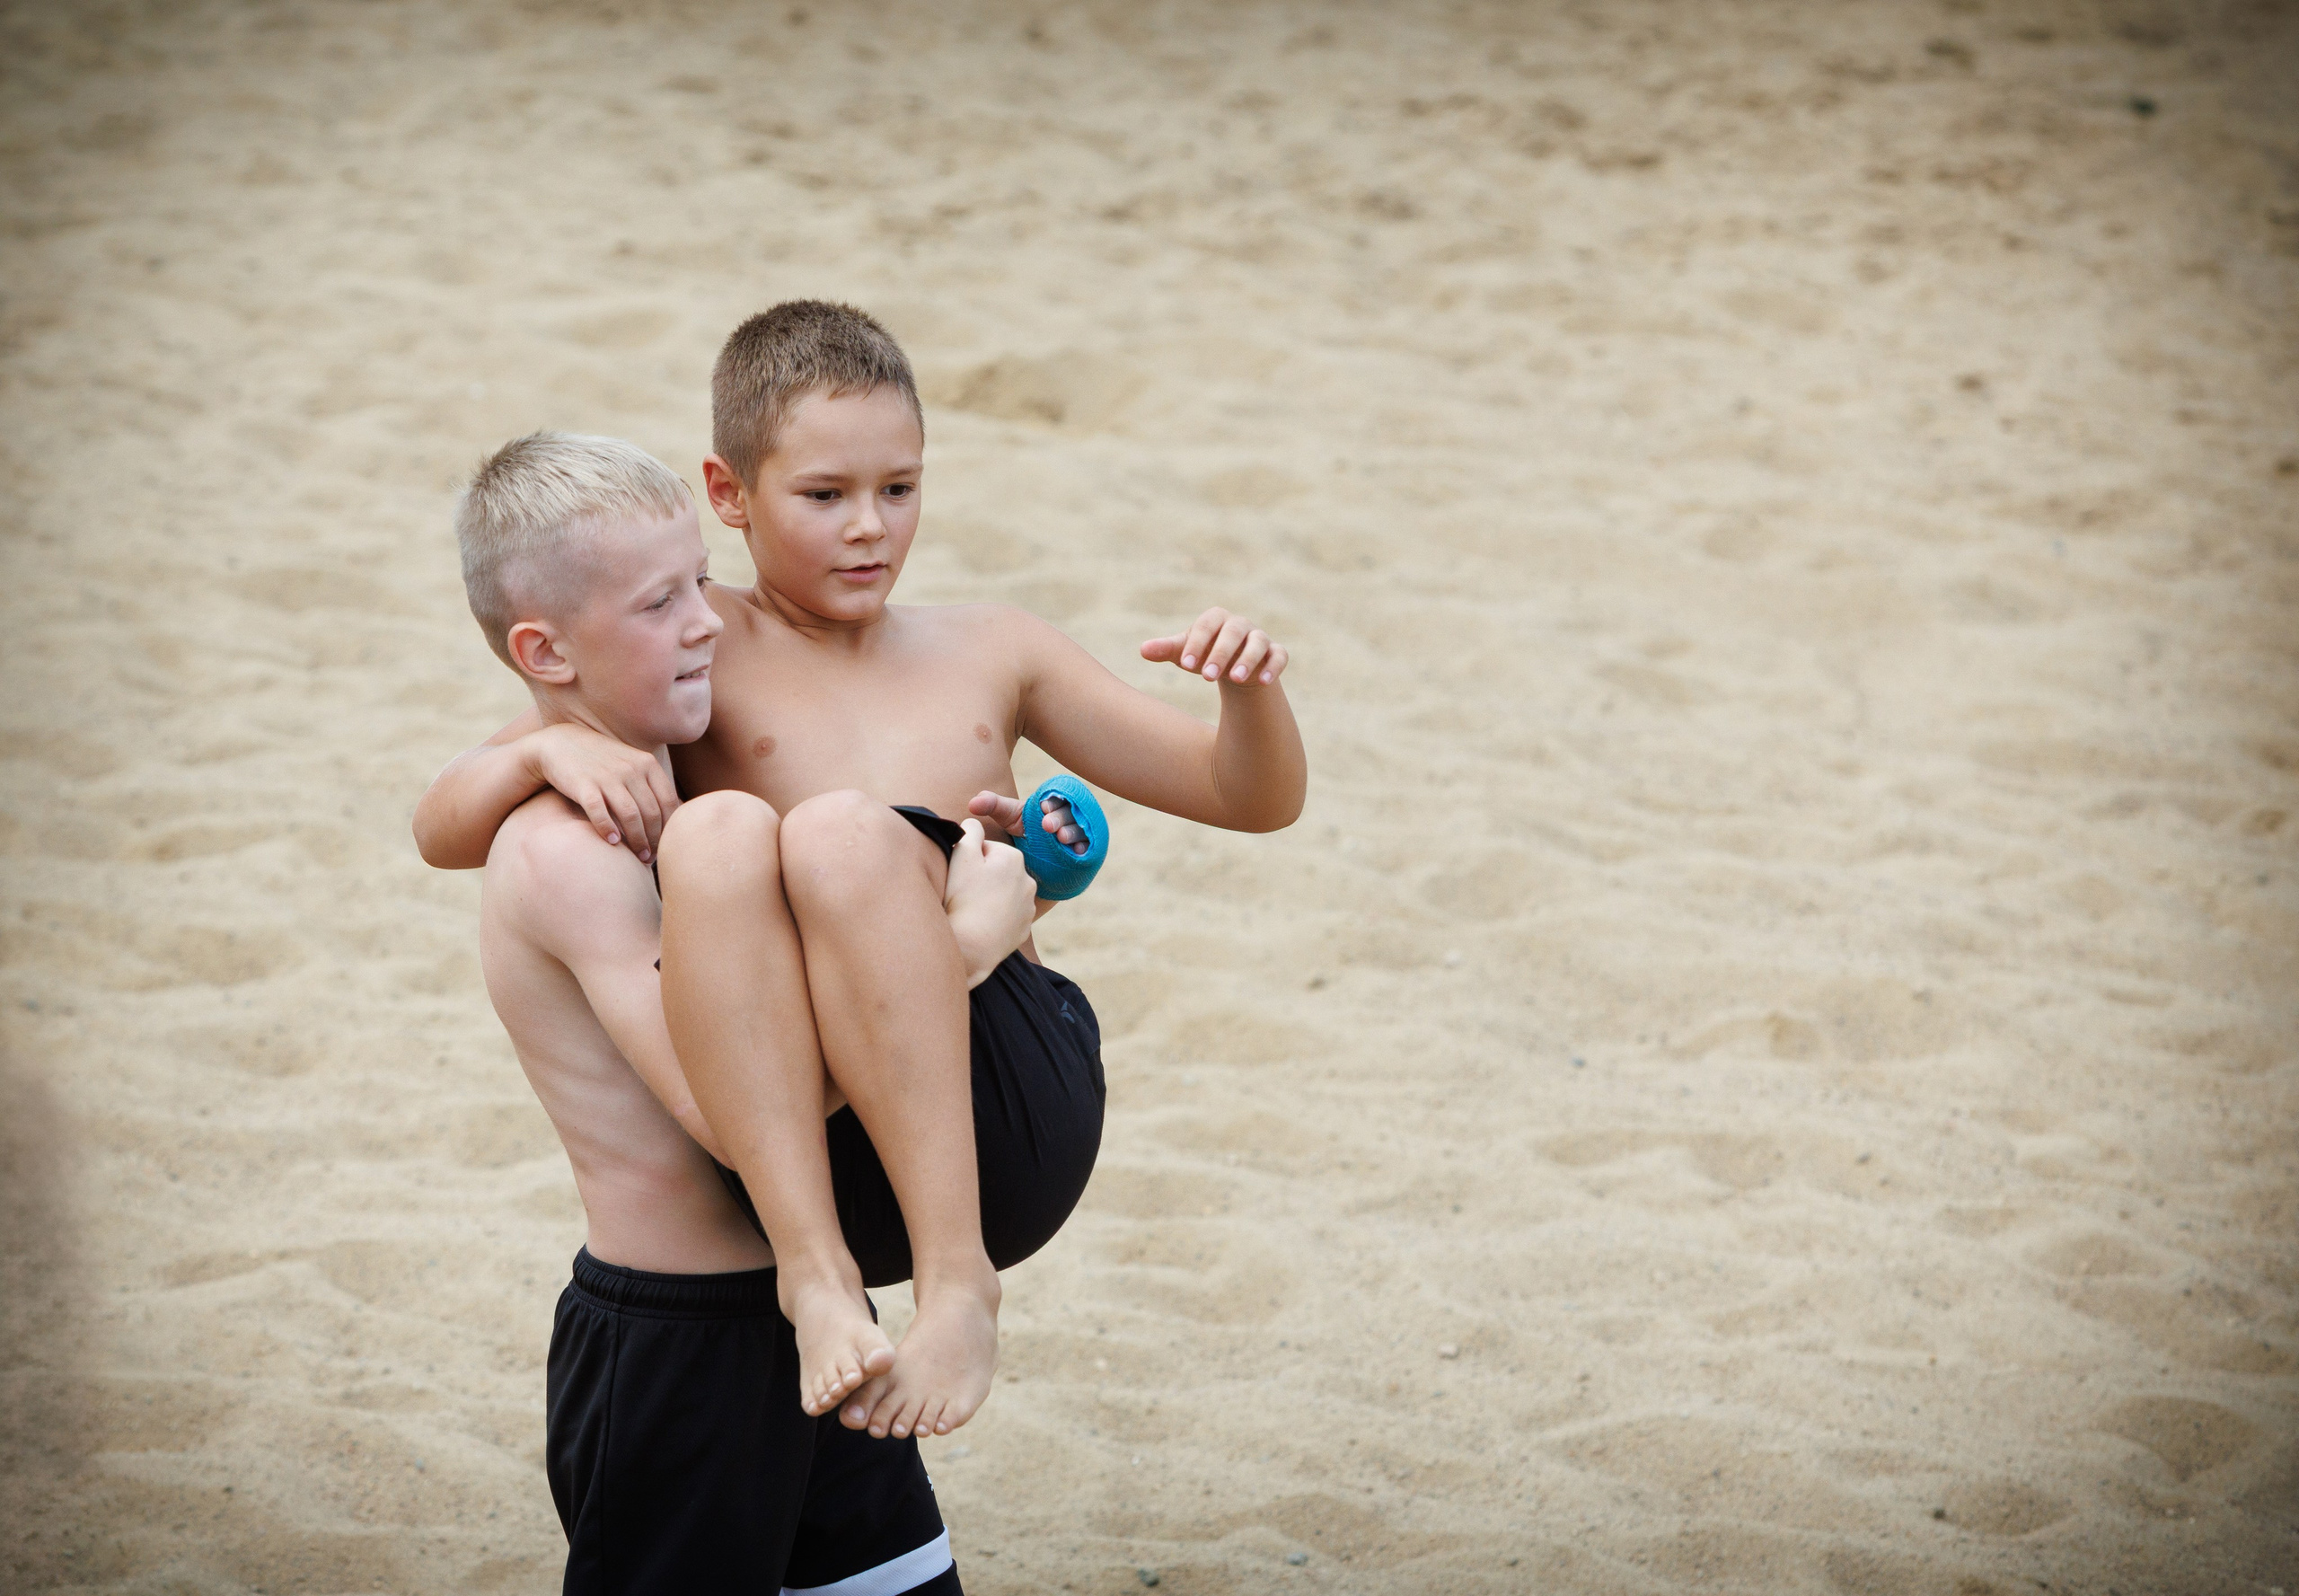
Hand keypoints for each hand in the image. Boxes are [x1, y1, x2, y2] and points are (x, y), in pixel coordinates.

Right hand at [527, 722, 679, 862]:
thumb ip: (652, 784)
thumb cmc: (603, 760)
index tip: (667, 844)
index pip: (669, 801)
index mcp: (647, 764)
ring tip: (640, 857)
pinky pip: (599, 812)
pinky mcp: (583, 785)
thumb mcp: (633, 763)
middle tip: (653, 857)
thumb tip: (677, 814)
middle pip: (652, 812)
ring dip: (637, 840)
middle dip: (655, 839)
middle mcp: (630, 769)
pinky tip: (613, 843)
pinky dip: (607, 829)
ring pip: (630, 816)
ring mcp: (607, 776)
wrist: (561, 743)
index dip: (671, 827)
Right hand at [943, 818, 1037, 986]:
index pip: (985, 850)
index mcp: (1014, 858)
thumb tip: (974, 821)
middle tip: (964, 893)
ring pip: (1003, 894)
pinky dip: (995, 917)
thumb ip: (970, 830)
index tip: (961, 875)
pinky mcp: (1023, 928)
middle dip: (981, 878)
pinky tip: (981, 923)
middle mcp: (1028, 880)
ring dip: (989, 897)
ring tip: (972, 909)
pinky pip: (1007, 916)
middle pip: (996, 871)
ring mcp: (1028, 907)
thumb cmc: (963, 898)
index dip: (968, 861)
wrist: (971, 946)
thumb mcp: (962, 855)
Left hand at [966, 790, 1087, 854]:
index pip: (1057, 797)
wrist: (1037, 859)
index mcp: (1053, 802)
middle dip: (1059, 818)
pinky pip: (1089, 846)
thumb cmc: (1024, 831)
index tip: (1043, 808)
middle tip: (1048, 826)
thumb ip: (993, 806)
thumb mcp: (1008, 817)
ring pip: (1080, 828)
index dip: (1052, 802)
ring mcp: (1079, 831)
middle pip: (1069, 812)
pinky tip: (1077, 852)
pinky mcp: (1086, 847)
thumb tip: (972, 803)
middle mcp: (1069, 814)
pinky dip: (1084, 848)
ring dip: (1072, 832)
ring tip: (1061, 838)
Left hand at [1140, 606, 1289, 687]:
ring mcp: (1260, 638)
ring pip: (1258, 644)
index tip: (1185, 664)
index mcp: (1216, 619)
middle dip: (1220, 654)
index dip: (1197, 643)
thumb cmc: (1205, 656)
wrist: (1233, 669)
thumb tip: (1143, 650)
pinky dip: (1273, 667)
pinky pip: (1279, 656)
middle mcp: (1240, 625)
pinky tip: (1263, 682)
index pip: (1206, 625)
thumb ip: (1167, 649)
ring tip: (1235, 679)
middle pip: (1232, 633)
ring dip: (1247, 660)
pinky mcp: (1275, 653)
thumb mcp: (1186, 653)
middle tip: (1206, 676)